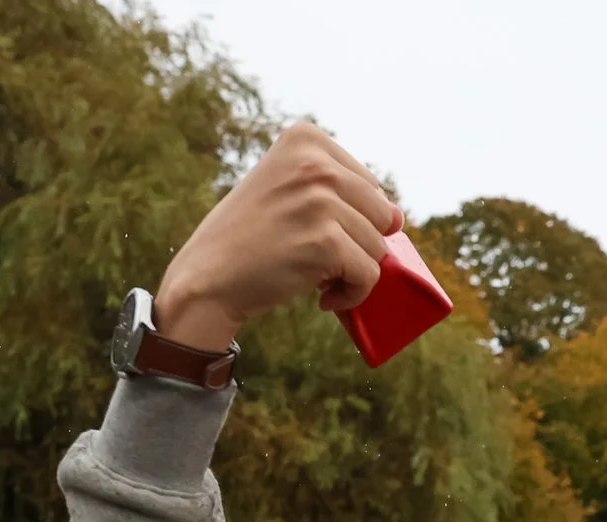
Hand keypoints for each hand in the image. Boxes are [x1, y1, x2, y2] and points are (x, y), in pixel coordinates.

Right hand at [154, 122, 403, 351]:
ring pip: (378, 247)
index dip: (351, 218)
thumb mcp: (287, 188)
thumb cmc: (251, 239)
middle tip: (314, 256)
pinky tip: (322, 297)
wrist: (207, 278)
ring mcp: (320, 200)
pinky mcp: (326, 241)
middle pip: (381, 214)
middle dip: (357, 244)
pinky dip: (352, 295)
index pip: (370, 185)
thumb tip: (399, 217)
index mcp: (305, 139)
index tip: (311, 229)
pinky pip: (369, 275)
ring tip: (314, 274)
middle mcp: (314, 162)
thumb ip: (337, 189)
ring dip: (351, 271)